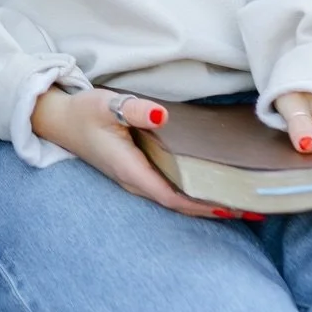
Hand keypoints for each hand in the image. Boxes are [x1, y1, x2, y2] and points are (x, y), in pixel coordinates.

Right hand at [32, 88, 236, 219]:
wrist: (58, 119)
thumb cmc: (82, 112)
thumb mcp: (105, 104)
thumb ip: (134, 109)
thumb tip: (163, 116)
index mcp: (130, 170)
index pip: (173, 197)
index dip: (203, 205)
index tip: (234, 206)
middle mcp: (135, 181)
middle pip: (180, 203)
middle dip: (215, 207)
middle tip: (253, 204)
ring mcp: (136, 179)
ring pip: (177, 198)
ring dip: (207, 201)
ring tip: (241, 198)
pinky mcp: (138, 172)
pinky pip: (171, 188)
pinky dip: (194, 191)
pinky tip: (211, 183)